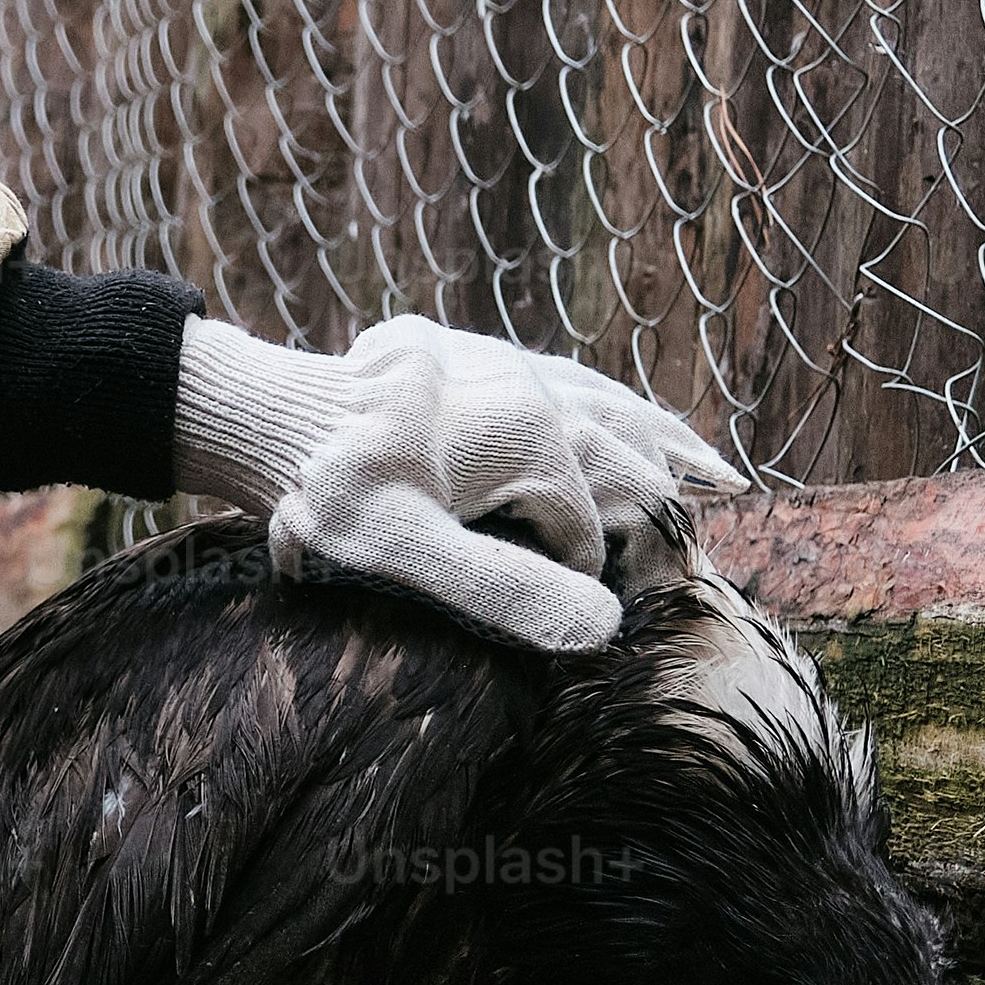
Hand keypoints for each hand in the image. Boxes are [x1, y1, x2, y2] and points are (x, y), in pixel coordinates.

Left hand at [169, 313, 740, 655]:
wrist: (266, 412)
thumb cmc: (329, 493)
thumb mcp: (404, 554)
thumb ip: (503, 591)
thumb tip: (604, 631)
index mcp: (530, 437)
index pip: (593, 529)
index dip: (591, 581)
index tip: (593, 614)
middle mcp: (533, 389)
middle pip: (623, 455)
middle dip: (669, 499)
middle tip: (719, 539)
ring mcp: (507, 364)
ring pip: (606, 406)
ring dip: (661, 441)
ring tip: (716, 471)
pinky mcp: (476, 353)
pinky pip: (566, 376)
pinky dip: (612, 401)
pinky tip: (626, 412)